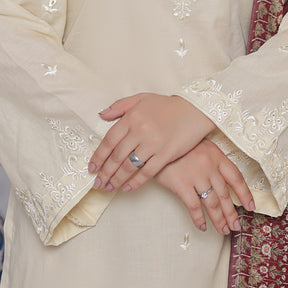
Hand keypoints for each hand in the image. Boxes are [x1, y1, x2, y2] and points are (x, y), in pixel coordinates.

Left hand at [88, 93, 214, 193]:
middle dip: (105, 173)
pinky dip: (135, 183)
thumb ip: (119, 106)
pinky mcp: (166, 154)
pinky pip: (147, 172)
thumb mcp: (142, 98)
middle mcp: (140, 131)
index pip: (109, 140)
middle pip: (117, 156)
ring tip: (108, 188)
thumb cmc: (167, 105)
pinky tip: (126, 189)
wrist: (195, 109)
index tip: (92, 168)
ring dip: (116, 180)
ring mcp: (153, 143)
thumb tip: (101, 115)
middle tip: (97, 184)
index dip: (98, 156)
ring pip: (129, 167)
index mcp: (132, 117)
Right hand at [154, 140, 255, 233]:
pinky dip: (199, 219)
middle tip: (236, 226)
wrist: (156, 141)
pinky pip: (194, 206)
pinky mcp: (181, 184)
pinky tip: (203, 227)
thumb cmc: (178, 144)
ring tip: (223, 230)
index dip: (245, 193)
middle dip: (231, 213)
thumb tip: (222, 180)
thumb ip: (212, 160)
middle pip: (225, 194)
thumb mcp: (199, 145)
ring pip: (212, 203)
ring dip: (219, 219)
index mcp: (216, 156)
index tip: (251, 206)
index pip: (236, 177)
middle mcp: (209, 167)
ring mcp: (196, 176)